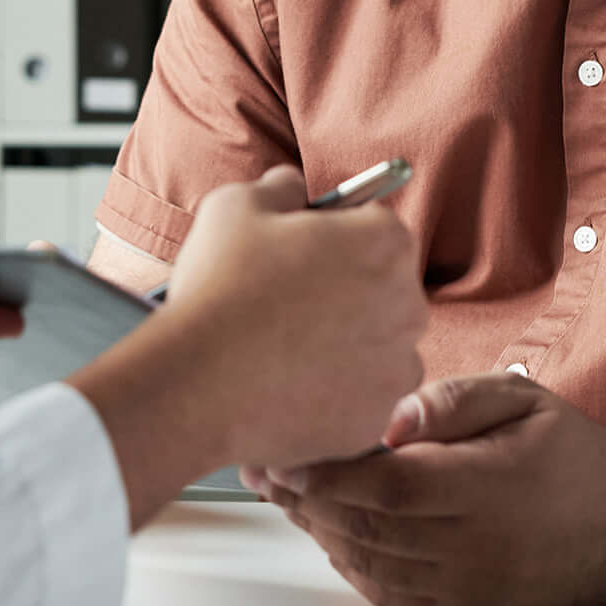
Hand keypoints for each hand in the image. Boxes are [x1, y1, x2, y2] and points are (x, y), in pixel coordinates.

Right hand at [158, 169, 428, 472]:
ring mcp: (395, 368)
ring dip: (342, 345)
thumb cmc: (219, 288)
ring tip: (282, 349)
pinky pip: (359, 400)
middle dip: (345, 291)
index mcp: (386, 242)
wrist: (197, 385)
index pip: (375, 226)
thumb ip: (281, 185)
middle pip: (382, 288)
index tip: (300, 252)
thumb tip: (294, 187)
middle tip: (286, 302)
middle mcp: (408, 304)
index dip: (334, 236)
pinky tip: (286, 387)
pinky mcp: (374, 420)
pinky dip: (331, 395)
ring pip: (375, 348)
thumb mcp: (238, 204)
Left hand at [248, 374, 605, 605]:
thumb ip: (452, 401)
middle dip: (304, 498)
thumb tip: (389, 415)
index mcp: (488, 487)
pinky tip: (332, 530)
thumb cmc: (566, 454)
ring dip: (319, 529)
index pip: (386, 487)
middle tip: (263, 468)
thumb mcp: (519, 400)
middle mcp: (476, 546)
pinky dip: (351, 562)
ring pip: (369, 563)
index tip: (284, 453)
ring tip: (286, 494)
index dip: (326, 473)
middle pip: (366, 526)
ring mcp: (468, 588)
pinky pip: (388, 594)